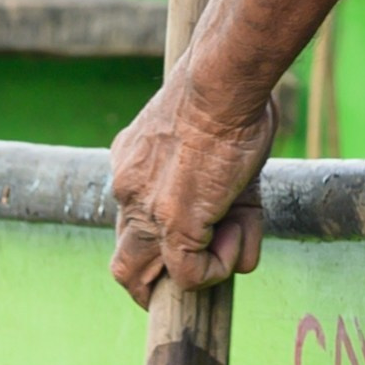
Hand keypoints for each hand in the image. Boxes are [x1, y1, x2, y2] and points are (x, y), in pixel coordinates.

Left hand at [109, 71, 277, 306]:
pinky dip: (216, 270)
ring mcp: (145, 210)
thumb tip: (241, 243)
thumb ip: (225, 195)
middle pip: (123, 260)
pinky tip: (237, 240)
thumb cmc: (231, 95)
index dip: (160, 238)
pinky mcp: (173, 225)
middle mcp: (127, 189)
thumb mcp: (218, 145)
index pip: (133, 217)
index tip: (196, 235)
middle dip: (153, 281)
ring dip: (184, 281)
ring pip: (138, 277)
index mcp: (132, 163)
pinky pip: (189, 275)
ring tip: (227, 248)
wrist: (223, 83)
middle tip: (196, 275)